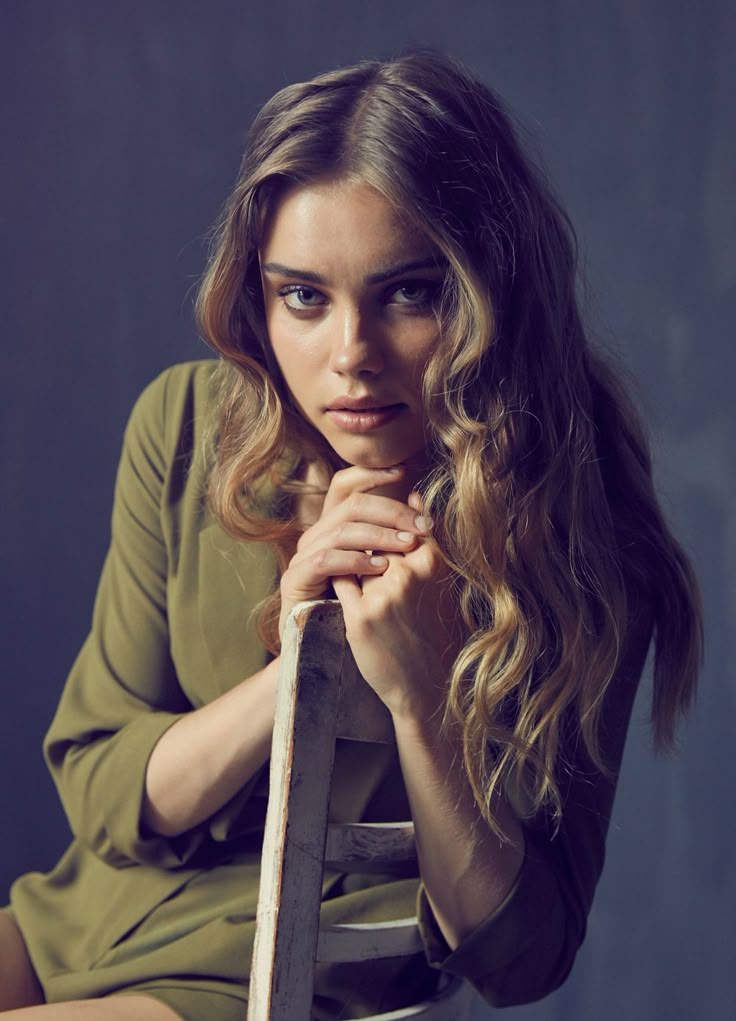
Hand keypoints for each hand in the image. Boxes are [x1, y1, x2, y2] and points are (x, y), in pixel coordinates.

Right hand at [278, 465, 430, 642]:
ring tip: (407, 545)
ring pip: (341, 529)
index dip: (372, 474)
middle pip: (350, 504)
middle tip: (421, 525)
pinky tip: (381, 568)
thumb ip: (397, 536)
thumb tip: (421, 504)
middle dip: (391, 510)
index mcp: (333, 525)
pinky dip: (355, 560)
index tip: (404, 472)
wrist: (328, 647)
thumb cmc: (361, 607)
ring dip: (379, 535)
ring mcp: (303, 555)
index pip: (345, 484)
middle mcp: (316, 534)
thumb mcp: (383, 567)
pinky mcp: (297, 578)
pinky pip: (326, 559)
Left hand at [331, 491, 462, 722]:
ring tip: (363, 583)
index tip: (386, 542)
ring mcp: (383, 594)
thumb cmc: (431, 627)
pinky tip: (345, 596)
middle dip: (366, 546)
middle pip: (372, 537)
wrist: (424, 686)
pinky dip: (339, 582)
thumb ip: (424, 535)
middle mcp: (408, 573)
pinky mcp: (361, 616)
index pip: (397, 523)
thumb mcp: (437, 579)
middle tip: (374, 572)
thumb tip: (412, 492)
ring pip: (353, 555)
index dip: (386, 530)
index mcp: (431, 562)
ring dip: (351, 562)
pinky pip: (338, 580)